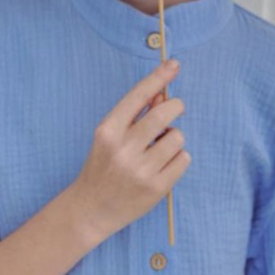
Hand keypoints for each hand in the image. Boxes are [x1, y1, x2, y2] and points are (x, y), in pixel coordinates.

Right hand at [72, 61, 189, 241]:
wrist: (91, 209)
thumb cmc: (103, 166)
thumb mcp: (110, 136)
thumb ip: (135, 115)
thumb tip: (162, 92)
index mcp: (108, 131)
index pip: (138, 96)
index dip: (158, 77)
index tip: (174, 64)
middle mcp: (123, 149)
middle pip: (165, 114)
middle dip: (175, 107)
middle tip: (174, 110)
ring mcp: (140, 170)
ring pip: (178, 137)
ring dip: (174, 138)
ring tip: (160, 148)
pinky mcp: (157, 188)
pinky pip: (184, 159)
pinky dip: (178, 158)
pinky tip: (163, 166)